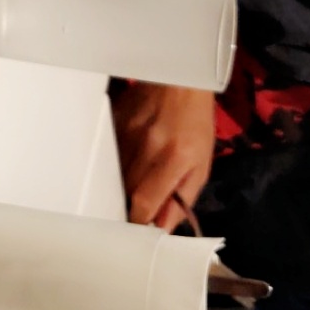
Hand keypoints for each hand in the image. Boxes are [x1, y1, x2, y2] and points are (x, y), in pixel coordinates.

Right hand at [111, 82, 215, 230]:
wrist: (180, 81)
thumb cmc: (194, 124)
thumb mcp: (201, 165)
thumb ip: (182, 199)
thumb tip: (163, 226)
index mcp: (173, 159)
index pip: (144, 203)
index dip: (139, 221)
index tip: (140, 229)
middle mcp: (147, 147)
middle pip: (125, 192)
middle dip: (130, 205)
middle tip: (138, 206)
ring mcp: (127, 133)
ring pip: (114, 175)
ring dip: (121, 185)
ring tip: (135, 178)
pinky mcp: (114, 122)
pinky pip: (108, 154)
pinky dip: (115, 164)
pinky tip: (127, 157)